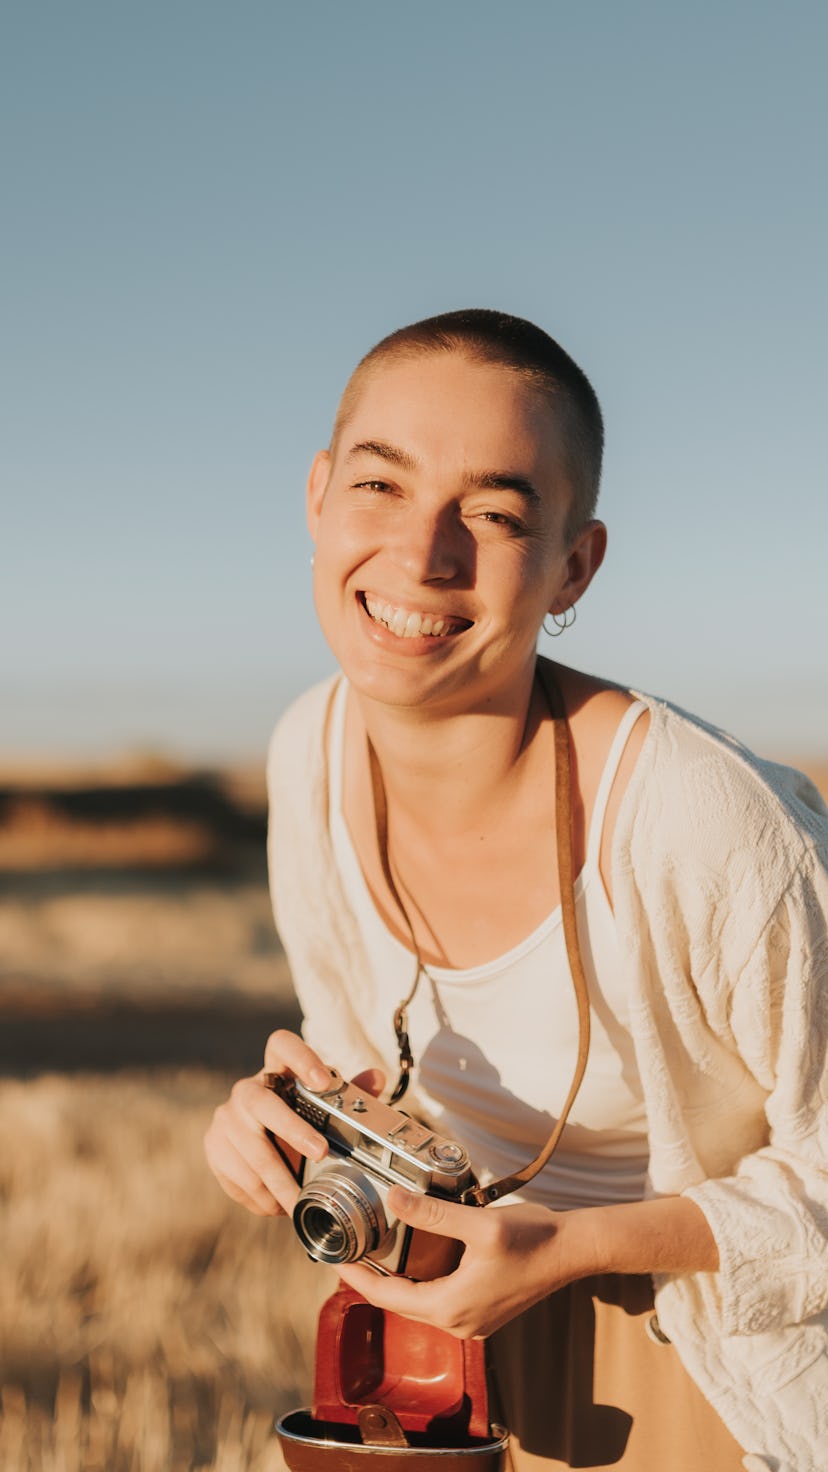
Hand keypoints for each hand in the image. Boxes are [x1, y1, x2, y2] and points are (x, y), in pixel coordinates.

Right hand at [203, 1027, 384, 1217]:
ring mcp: (226, 1117)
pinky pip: (236, 1174)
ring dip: (279, 1180)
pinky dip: (259, 1195)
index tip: (322, 1081)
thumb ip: (350, 1094)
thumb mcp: (325, 1108)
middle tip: (321, 1153)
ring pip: (251, 1149)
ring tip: (299, 1201)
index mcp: (277, 1070)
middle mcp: (247, 1089)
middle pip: (261, 1102)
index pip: (281, 1045)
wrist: (259, 1150)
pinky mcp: (214, 1145)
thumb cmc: (300, 1122)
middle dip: (292, 1129)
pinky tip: (275, 1205)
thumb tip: (377, 1078)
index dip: (300, 1058)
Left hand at [335, 1188, 596, 1339]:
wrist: (573, 1251)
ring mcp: (473, 1322)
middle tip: (350, 1249)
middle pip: (400, 1302)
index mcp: (450, 1307)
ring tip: (376, 1251)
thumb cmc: (532, 1238)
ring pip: (421, 1302)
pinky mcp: (484, 1312)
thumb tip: (393, 1196)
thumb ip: (432, 1213)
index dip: (356, 1277)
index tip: (333, 1257)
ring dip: (398, 1279)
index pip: (386, 1296)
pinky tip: (417, 1256)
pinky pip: (441, 1300)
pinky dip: (423, 1281)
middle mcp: (458, 1324)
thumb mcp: (478, 1222)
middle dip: (373, 1278)